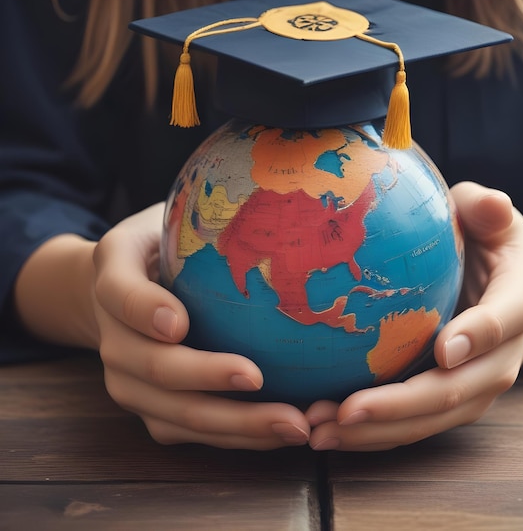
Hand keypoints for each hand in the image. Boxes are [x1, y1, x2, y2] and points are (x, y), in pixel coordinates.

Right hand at [92, 203, 309, 449]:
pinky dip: (232, 437)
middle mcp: (111, 334)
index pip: (120, 292)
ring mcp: (126, 378)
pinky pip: (186, 431)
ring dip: (231, 424)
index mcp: (112, 276)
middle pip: (148, 367)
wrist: (122, 291)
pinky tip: (280, 431)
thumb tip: (278, 206)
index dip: (145, 310)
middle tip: (259, 379)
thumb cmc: (161, 246)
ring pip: (171, 412)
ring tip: (291, 426)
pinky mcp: (149, 405)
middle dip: (204, 379)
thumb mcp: (169, 218)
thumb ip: (197, 216)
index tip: (179, 324)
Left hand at [306, 181, 522, 450]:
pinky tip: (329, 429)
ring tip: (320, 431)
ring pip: (431, 419)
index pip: (503, 321)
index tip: (444, 349)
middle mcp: (499, 357)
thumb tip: (489, 202)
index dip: (477, 336)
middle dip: (402, 406)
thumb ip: (488, 209)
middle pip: (457, 390)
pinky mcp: (450, 400)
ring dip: (377, 431)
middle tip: (346, 410)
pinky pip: (414, 423)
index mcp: (516, 303)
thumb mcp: (496, 219)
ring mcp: (475, 386)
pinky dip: (375, 432)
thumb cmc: (494, 246)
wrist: (515, 292)